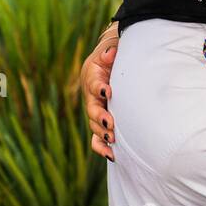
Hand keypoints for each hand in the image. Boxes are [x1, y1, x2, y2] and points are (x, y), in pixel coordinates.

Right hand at [81, 24, 117, 159]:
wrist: (109, 65)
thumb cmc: (113, 58)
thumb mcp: (112, 50)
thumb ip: (111, 51)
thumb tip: (111, 52)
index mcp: (93, 77)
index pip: (93, 83)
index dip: (99, 87)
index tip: (107, 90)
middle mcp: (92, 96)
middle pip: (91, 108)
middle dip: (100, 116)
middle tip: (110, 122)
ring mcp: (95, 111)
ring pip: (93, 125)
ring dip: (102, 134)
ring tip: (112, 140)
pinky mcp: (100, 122)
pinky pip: (96, 138)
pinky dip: (101, 147)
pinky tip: (111, 155)